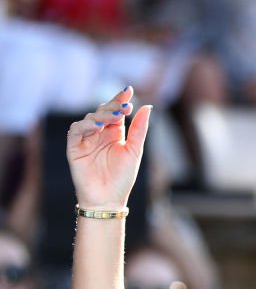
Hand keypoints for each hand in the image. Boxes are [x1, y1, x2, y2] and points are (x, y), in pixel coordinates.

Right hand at [66, 87, 150, 209]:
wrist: (108, 199)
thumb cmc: (122, 177)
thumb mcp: (134, 150)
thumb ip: (139, 128)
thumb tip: (147, 106)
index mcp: (114, 133)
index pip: (116, 111)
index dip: (120, 100)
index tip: (128, 90)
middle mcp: (99, 133)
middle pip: (103, 112)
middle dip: (113, 106)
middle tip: (125, 105)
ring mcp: (86, 139)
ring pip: (90, 119)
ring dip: (102, 115)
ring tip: (116, 116)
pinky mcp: (74, 147)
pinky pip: (76, 131)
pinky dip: (85, 126)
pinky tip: (97, 126)